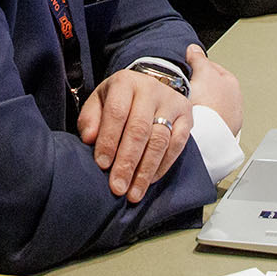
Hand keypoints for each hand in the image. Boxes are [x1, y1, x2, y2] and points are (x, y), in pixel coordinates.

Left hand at [78, 69, 191, 202]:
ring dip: (145, 170)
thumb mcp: (99, 102)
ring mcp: (171, 103)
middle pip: (139, 129)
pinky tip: (149, 181)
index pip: (116, 112)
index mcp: (125, 82)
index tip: (101, 165)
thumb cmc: (119, 101)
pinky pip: (177, 144)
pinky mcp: (186, 116)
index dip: (109, 140)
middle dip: (127, 162)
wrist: (150, 87)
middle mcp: (151, 89)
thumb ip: (90, 119)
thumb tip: (90, 139)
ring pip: (160, 140)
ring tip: (133, 193)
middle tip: (117, 187)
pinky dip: (163, 166)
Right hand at [185, 44, 241, 134]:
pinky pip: (204, 120)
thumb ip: (198, 58)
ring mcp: (227, 118)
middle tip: (181, 88)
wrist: (208, 136)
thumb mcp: (202, 72)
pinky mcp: (217, 132)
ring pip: (206, 105)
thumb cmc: (210, 105)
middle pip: (208, 87)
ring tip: (184, 106)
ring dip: (196, 104)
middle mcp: (233, 101)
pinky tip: (188, 119)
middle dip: (195, 87)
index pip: (211, 67)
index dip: (195, 65)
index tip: (184, 68)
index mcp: (232, 83)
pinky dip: (197, 119)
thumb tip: (194, 49)